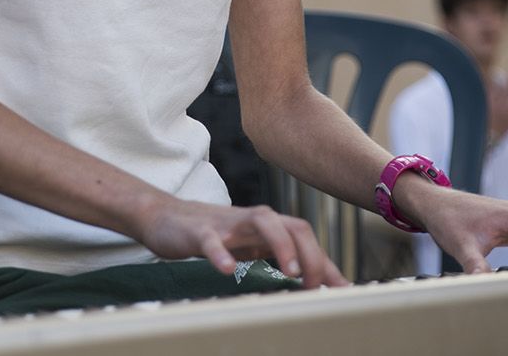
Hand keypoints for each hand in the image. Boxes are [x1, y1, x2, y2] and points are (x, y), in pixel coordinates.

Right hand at [135, 196, 349, 288]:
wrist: (166, 217)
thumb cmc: (216, 235)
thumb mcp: (253, 247)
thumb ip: (283, 259)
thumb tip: (321, 282)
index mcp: (268, 226)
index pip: (306, 236)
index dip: (325, 261)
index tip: (341, 290)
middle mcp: (254, 220)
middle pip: (293, 225)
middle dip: (311, 254)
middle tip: (315, 286)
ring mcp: (227, 223)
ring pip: (262, 222)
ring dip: (281, 245)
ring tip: (291, 272)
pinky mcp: (199, 231)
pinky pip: (212, 240)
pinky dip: (221, 253)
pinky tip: (226, 269)